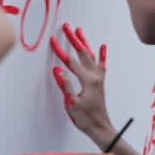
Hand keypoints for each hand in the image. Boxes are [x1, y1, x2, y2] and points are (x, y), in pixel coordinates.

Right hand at [50, 23, 114, 144]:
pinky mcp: (100, 82)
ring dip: (84, 42)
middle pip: (82, 53)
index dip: (60, 50)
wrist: (100, 127)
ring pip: (91, 55)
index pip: (70, 62)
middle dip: (73, 39)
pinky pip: (102, 65)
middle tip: (66, 27)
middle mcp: (95, 76)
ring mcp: (99, 78)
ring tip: (79, 31)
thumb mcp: (71, 103)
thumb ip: (65, 85)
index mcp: (87, 80)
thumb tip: (57, 70)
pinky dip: (102, 55)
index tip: (52, 41)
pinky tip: (102, 46)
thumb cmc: (85, 118)